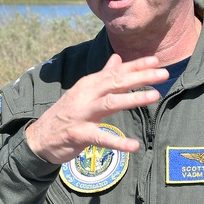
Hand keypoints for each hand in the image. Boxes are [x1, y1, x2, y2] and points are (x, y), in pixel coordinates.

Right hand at [25, 54, 166, 164]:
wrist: (39, 137)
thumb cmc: (65, 114)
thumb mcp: (84, 92)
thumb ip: (102, 76)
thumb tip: (117, 58)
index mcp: (88, 85)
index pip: (115, 72)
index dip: (135, 66)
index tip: (156, 61)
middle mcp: (85, 95)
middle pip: (115, 82)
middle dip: (140, 77)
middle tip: (163, 73)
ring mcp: (81, 114)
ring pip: (110, 103)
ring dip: (132, 98)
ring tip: (154, 96)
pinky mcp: (78, 134)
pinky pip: (100, 138)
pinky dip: (117, 142)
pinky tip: (133, 146)